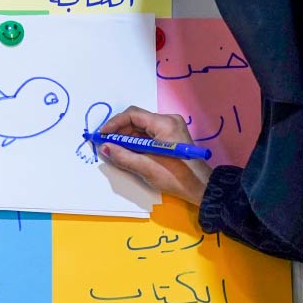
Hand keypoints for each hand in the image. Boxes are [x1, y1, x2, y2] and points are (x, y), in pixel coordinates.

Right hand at [93, 107, 212, 201]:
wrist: (201, 187)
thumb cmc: (176, 177)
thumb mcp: (146, 168)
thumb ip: (122, 156)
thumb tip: (104, 148)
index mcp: (164, 123)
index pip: (133, 114)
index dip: (114, 124)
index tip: (102, 135)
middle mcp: (168, 120)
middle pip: (137, 120)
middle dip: (119, 132)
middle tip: (105, 144)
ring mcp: (171, 128)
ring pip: (141, 128)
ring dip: (127, 138)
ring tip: (115, 150)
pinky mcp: (171, 137)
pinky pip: (148, 135)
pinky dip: (136, 142)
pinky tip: (128, 152)